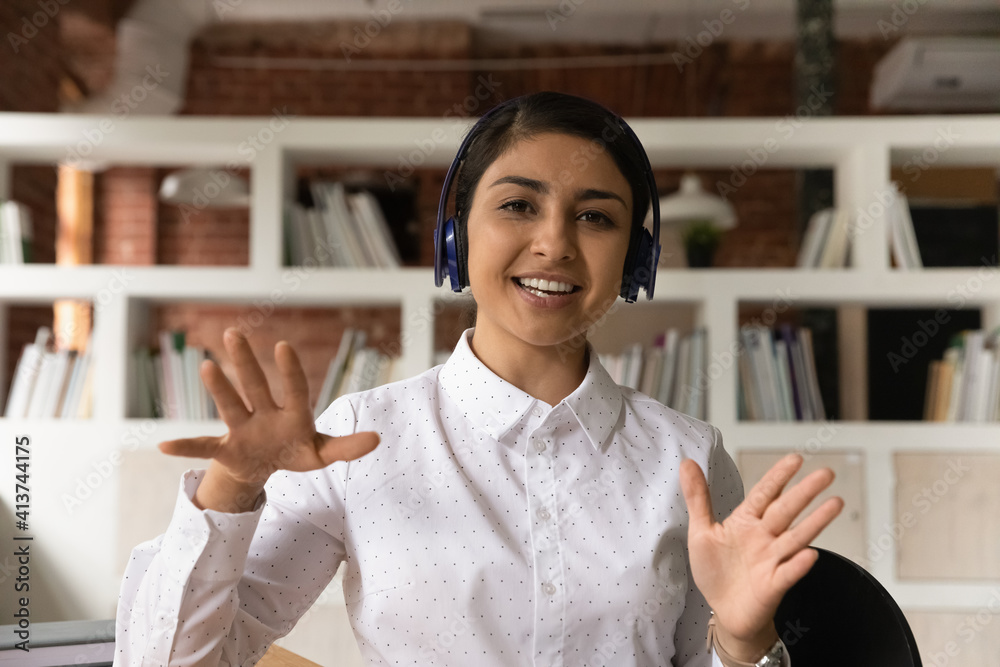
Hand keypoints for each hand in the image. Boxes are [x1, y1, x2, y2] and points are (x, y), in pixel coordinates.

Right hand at [158, 328, 378, 510]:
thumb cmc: (295, 451)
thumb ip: (347, 446)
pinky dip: (185, 447)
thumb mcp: (323, 454)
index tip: (284, 347)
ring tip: (207, 366)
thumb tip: (378, 439)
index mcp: (293, 414)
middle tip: (232, 334)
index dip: (290, 371)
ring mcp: (242, 429)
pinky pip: (203, 447)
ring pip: (230, 406)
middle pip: (255, 385)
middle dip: (245, 362)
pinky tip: (163, 445)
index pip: (294, 389)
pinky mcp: (226, 449)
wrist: (266, 467)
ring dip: (219, 388)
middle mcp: (264, 413)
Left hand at [679, 453, 842, 659]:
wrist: (724, 611)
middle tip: (826, 473)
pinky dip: (798, 564)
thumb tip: (687, 463)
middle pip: (786, 510)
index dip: (779, 476)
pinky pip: (788, 572)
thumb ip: (698, 497)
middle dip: (805, 491)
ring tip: (835, 503)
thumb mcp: (701, 531)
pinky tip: (810, 554)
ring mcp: (772, 560)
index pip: (765, 493)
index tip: (796, 458)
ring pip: (796, 537)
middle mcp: (764, 537)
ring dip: (816, 521)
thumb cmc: (716, 570)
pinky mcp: (774, 585)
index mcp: (747, 521)